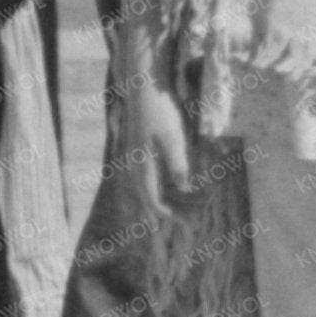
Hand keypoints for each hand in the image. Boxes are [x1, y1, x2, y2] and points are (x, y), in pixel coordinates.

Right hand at [120, 39, 193, 208]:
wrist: (143, 87)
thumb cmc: (161, 112)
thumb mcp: (174, 139)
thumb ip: (178, 165)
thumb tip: (184, 189)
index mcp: (142, 165)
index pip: (151, 197)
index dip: (162, 212)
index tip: (174, 224)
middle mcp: (133, 163)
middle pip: (142, 194)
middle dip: (152, 211)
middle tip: (155, 229)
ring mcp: (132, 154)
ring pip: (139, 184)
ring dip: (146, 198)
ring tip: (151, 212)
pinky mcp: (135, 145)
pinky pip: (139, 172)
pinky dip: (145, 183)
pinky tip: (148, 183)